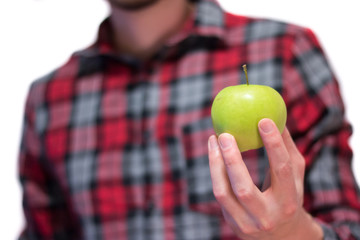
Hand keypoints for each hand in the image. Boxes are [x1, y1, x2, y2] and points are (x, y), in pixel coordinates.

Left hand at [207, 118, 322, 239]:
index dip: (274, 144)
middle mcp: (267, 216)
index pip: (281, 170)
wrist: (281, 236)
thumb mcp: (295, 177)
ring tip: (213, 139)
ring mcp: (246, 223)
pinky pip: (219, 194)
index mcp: (288, 201)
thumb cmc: (288, 196)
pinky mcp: (232, 222)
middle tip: (224, 134)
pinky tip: (215, 153)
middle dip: (232, 159)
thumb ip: (287, 149)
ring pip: (223, 192)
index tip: (263, 120)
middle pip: (244, 188)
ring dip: (215, 163)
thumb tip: (277, 117)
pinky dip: (215, 171)